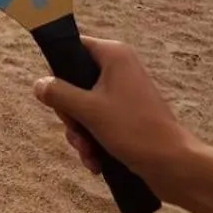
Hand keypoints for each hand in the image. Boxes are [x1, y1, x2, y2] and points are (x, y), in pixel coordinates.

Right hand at [34, 36, 198, 193]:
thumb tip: (38, 83)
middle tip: (76, 131)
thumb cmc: (133, 130)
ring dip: (81, 133)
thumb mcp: (88, 111)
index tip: (55, 95)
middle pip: (75, 82)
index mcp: (113, 55)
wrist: (174, 165)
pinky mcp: (128, 116)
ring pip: (85, 107)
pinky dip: (94, 141)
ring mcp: (125, 94)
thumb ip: (59, 94)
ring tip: (88, 153)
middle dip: (71, 115)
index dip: (59, 70)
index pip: (74, 47)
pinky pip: (99, 122)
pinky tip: (96, 162)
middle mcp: (120, 69)